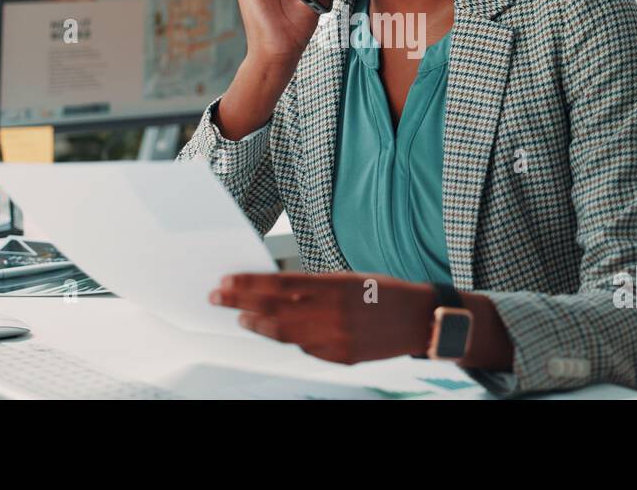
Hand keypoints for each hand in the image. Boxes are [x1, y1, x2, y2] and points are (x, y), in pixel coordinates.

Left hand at [209, 272, 433, 364]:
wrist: (418, 320)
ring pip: (284, 333)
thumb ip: (313, 285)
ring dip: (258, 324)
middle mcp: (332, 313)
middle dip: (241, 303)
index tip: (226, 281)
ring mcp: (335, 338)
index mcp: (334, 286)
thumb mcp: (348, 278)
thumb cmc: (382, 292)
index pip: (279, 285)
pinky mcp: (340, 357)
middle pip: (274, 309)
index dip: (249, 284)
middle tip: (217, 297)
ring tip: (241, 317)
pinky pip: (305, 348)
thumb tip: (274, 287)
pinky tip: (274, 332)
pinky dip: (287, 338)